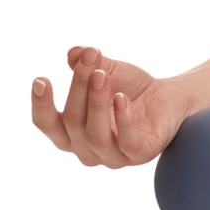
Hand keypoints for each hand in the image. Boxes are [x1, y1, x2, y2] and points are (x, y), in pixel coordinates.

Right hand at [31, 45, 195, 168]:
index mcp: (71, 133)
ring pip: (94, 135)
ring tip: (102, 75)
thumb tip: (74, 53)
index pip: (47, 124)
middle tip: (90, 57)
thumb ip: (87, 65)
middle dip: (79, 86)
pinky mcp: (140, 155)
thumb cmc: (130, 88)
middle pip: (73, 121)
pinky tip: (122, 98)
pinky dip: (123, 120)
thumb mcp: (106, 71)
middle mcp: (87, 150)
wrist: (169, 97)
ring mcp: (113, 157)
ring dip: (96, 102)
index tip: (41, 80)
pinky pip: (127, 142)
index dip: (41, 105)